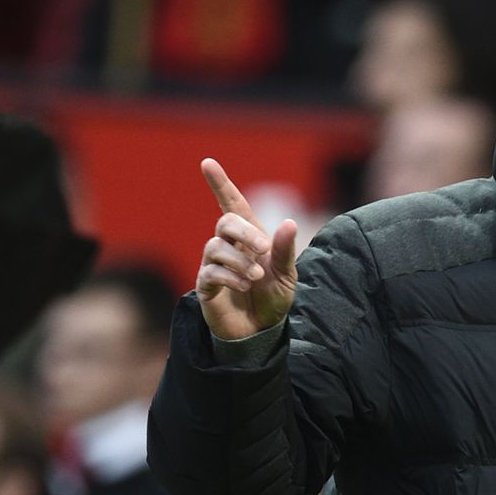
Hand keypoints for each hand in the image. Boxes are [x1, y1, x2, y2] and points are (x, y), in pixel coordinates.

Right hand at [196, 158, 297, 339]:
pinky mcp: (206, 286)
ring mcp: (215, 265)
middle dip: (244, 232)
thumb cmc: (274, 299)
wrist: (263, 331)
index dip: (221, 184)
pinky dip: (229, 276)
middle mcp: (229, 247)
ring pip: (216, 247)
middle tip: (262, 248)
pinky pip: (209, 271)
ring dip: (240, 260)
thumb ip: (285, 250)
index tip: (207, 163)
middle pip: (225, 223)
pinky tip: (245, 285)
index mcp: (250, 238)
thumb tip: (289, 222)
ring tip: (256, 276)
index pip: (232, 205)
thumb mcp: (288, 275)